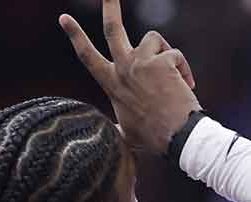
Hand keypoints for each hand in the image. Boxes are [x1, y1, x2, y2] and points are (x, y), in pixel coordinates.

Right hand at [59, 0, 199, 152]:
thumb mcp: (127, 134)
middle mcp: (123, 70)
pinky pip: (175, 55)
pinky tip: (186, 86)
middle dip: (110, 6)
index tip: (64, 17)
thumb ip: (117, 126)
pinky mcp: (161, 62)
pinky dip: (183, 69)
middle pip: (112, 28)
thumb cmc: (155, 138)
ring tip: (173, 79)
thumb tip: (110, 135)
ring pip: (154, 39)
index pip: (87, 57)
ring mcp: (141, 64)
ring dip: (166, 55)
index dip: (75, 36)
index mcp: (112, 85)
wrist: (177, 138)